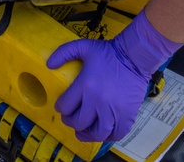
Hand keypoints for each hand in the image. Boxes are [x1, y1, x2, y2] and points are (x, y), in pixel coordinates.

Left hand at [46, 10, 181, 141]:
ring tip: (83, 130)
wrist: (135, 56)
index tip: (62, 106)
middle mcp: (98, 101)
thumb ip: (63, 52)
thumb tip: (49, 65)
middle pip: (79, 122)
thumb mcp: (83, 46)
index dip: (61, 108)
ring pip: (97, 133)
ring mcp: (114, 110)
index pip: (65, 106)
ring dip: (87, 134)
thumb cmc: (108, 52)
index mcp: (85, 85)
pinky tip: (102, 131)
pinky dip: (108, 136)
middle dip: (71, 121)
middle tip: (71, 118)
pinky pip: (116, 134)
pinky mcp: (127, 115)